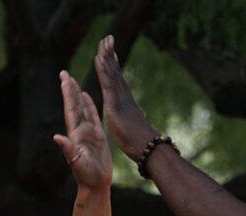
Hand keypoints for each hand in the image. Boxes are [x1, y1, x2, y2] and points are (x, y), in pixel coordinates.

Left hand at [53, 70, 111, 190]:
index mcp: (75, 135)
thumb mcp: (77, 163)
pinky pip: (93, 117)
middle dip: (69, 89)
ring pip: (83, 109)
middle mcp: (80, 131)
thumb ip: (68, 150)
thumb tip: (57, 137)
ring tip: (73, 80)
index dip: (67, 94)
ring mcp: (88, 133)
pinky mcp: (98, 137)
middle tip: (64, 72)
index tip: (64, 79)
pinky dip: (90, 105)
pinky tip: (87, 96)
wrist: (95, 185)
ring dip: (77, 94)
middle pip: (74, 106)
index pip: (70, 110)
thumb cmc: (87, 177)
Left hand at [94, 35, 158, 160]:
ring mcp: (119, 98)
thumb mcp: (135, 126)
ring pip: (111, 72)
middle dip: (110, 53)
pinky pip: (107, 83)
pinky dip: (102, 69)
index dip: (114, 65)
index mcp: (125, 101)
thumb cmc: (142, 142)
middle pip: (115, 70)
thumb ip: (138, 117)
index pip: (118, 79)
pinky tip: (98, 57)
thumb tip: (143, 114)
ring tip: (104, 40)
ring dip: (107, 55)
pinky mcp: (114, 104)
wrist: (147, 148)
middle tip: (108, 38)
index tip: (112, 52)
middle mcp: (123, 96)